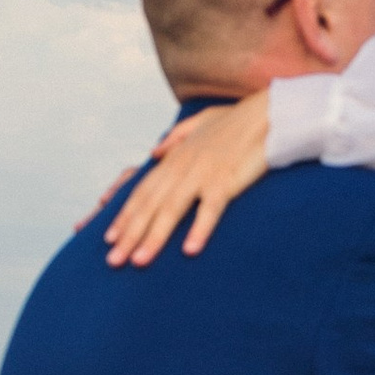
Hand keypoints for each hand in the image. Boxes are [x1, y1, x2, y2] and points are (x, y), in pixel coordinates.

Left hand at [100, 92, 272, 265]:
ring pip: (171, 209)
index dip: (123, 215)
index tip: (107, 238)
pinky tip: (190, 251)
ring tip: (139, 261)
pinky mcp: (226, 181)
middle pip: (149, 205)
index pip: (142, 190)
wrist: (267, 113)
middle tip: (113, 261)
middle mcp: (182, 167)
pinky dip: (199, 229)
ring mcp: (203, 174)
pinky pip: (210, 209)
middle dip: (129, 234)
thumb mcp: (200, 123)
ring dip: (154, 237)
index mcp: (175, 157)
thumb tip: (156, 150)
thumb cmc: (237, 121)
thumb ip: (176, 138)